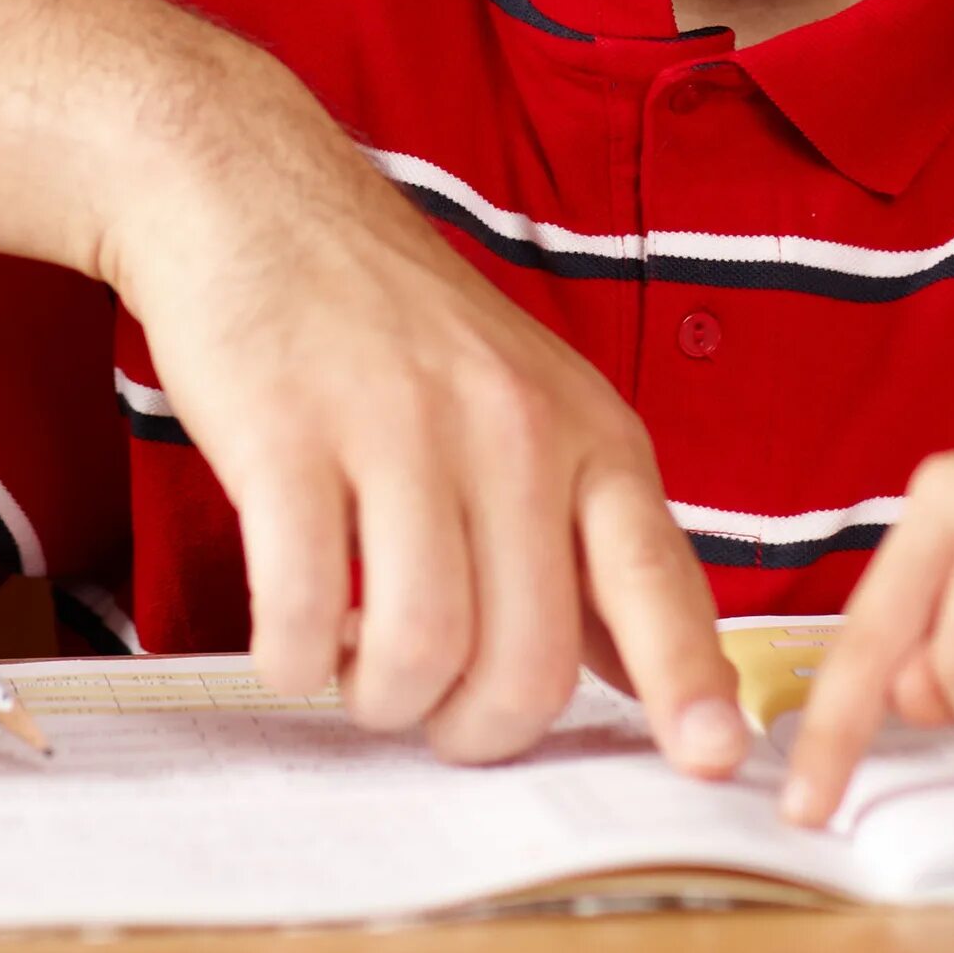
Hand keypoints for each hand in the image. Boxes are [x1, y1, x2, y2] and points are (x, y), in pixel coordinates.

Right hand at [103, 31, 744, 777]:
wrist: (244, 187)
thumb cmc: (373, 310)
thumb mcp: (514, 392)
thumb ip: (575, 525)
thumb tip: (636, 677)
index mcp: (580, 423)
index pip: (657, 578)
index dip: (688, 686)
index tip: (709, 765)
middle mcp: (507, 424)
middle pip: (527, 660)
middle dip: (473, 727)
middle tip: (426, 708)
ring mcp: (396, 425)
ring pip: (424, 653)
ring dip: (380, 700)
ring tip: (350, 667)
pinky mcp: (287, 434)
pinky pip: (306, 614)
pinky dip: (295, 662)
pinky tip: (287, 639)